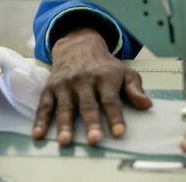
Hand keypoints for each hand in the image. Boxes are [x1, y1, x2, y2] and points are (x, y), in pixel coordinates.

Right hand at [31, 28, 151, 145]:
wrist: (78, 45)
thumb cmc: (104, 65)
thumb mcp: (124, 72)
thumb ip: (134, 89)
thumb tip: (147, 105)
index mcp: (105, 78)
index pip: (111, 99)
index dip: (115, 116)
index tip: (119, 132)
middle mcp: (84, 81)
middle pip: (88, 104)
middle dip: (91, 122)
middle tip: (94, 139)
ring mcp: (66, 85)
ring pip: (65, 106)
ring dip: (65, 124)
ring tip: (65, 140)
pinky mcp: (50, 88)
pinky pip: (44, 105)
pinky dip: (40, 120)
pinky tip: (38, 133)